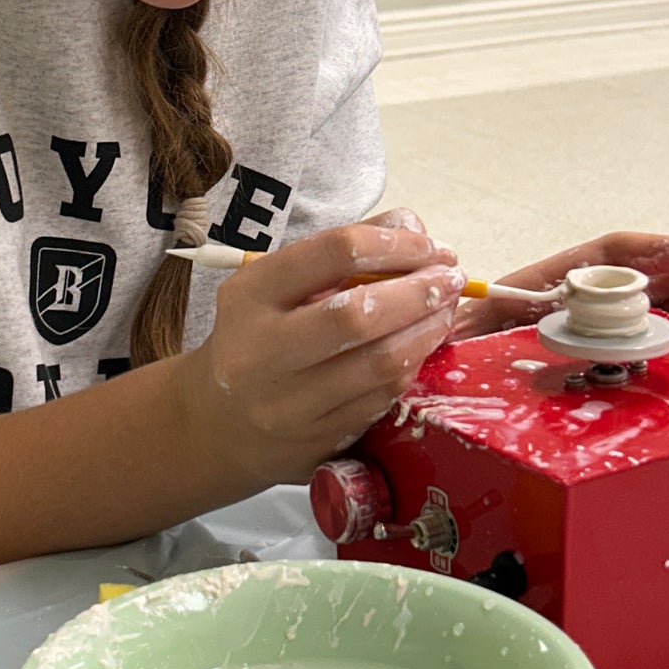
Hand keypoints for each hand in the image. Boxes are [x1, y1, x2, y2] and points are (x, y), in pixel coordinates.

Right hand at [177, 211, 464, 485]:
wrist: (218, 424)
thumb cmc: (258, 337)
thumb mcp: (278, 285)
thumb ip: (343, 251)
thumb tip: (413, 228)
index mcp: (250, 296)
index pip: (334, 253)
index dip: (395, 244)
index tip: (428, 245)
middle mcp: (262, 351)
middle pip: (360, 315)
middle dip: (420, 292)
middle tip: (451, 279)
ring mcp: (288, 404)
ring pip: (380, 365)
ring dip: (428, 331)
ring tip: (446, 310)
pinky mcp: (316, 441)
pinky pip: (382, 400)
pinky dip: (412, 367)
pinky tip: (422, 347)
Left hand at [449, 230, 668, 339]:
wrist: (419, 365)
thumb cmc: (437, 344)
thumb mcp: (452, 329)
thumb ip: (470, 322)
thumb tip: (480, 316)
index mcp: (545, 282)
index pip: (611, 255)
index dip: (661, 253)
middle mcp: (576, 299)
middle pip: (649, 276)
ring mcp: (591, 325)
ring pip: (660, 305)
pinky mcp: (598, 354)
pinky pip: (651, 336)